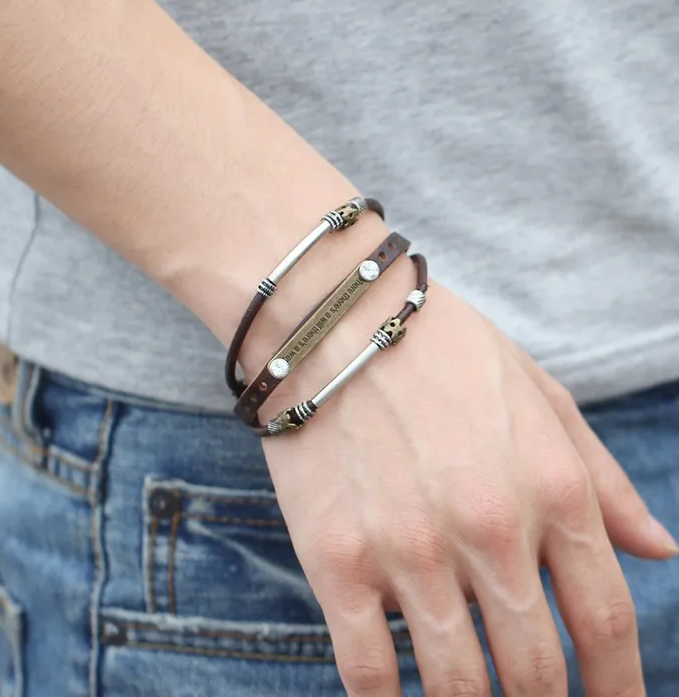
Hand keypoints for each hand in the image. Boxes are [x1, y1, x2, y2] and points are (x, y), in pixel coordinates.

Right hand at [256, 261, 675, 695]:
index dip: (621, 687)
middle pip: (537, 672)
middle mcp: (489, 530)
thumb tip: (660, 552)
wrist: (332, 318)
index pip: (607, 622)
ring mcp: (410, 551)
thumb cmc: (440, 349)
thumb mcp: (538, 392)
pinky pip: (369, 671)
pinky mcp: (336, 559)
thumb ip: (602, 477)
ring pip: (456, 686)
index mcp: (551, 487)